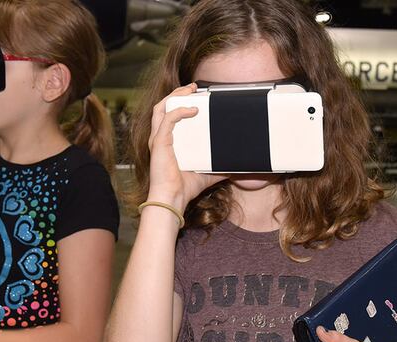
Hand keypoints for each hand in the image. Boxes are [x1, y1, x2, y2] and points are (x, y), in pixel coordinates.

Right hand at [146, 83, 226, 210]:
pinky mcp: (159, 142)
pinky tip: (193, 109)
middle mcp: (160, 138)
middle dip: (177, 93)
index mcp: (168, 142)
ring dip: (175, 96)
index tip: (196, 96)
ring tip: (190, 90)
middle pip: (163, 106)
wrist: (173, 199)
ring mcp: (158, 139)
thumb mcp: (208, 174)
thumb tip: (238, 168)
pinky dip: (179, 111)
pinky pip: (167, 119)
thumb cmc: (184, 188)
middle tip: (193, 88)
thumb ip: (220, 169)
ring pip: (161, 108)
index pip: (170, 115)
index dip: (180, 102)